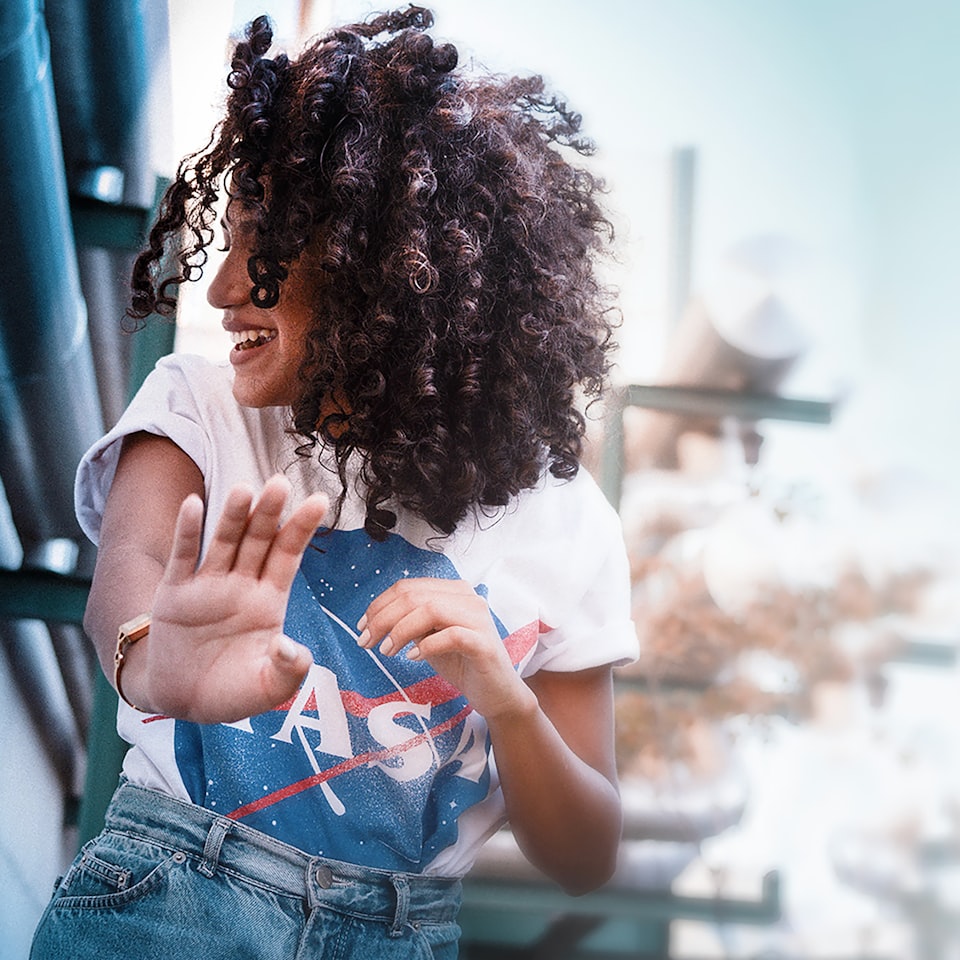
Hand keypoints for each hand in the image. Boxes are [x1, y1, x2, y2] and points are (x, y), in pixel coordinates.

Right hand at [131, 475, 327, 723]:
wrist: (184, 704)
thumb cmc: (233, 692)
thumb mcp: (269, 687)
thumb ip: (288, 670)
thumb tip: (291, 649)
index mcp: (269, 600)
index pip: (288, 556)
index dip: (302, 528)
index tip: (320, 501)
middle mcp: (242, 585)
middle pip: (259, 541)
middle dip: (270, 513)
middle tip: (280, 483)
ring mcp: (208, 586)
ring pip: (224, 542)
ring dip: (234, 516)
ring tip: (244, 490)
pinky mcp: (175, 594)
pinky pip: (183, 557)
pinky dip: (187, 531)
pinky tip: (194, 504)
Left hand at [356, 578, 536, 720]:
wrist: (496, 692)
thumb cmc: (461, 662)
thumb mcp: (428, 637)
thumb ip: (409, 623)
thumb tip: (375, 620)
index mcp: (453, 591)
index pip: (408, 587)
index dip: (379, 605)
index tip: (362, 627)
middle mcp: (468, 597)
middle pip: (415, 596)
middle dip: (383, 618)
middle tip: (367, 642)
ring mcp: (478, 618)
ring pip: (430, 609)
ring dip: (400, 630)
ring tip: (387, 651)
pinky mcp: (484, 643)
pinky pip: (450, 635)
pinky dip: (426, 645)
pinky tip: (413, 658)